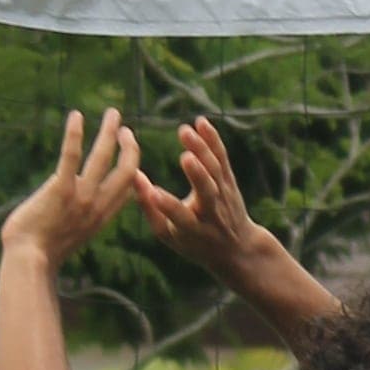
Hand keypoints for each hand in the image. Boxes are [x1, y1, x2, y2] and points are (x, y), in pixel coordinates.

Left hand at [3, 108, 141, 267]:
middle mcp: (97, 206)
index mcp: (101, 218)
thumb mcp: (70, 236)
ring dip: (110, 132)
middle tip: (124, 129)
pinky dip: (75, 134)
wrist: (28, 262)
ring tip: (113, 113)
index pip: (127, 189)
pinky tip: (76, 116)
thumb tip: (70, 206)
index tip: (129, 153)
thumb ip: (78, 218)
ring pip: (103, 157)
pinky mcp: (60, 189)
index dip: (133, 168)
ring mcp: (81, 197)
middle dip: (129, 146)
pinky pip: (71, 155)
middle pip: (127, 170)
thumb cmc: (40, 253)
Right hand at [135, 116, 273, 287]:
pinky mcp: (229, 181)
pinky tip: (201, 122)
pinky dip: (213, 140)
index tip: (153, 192)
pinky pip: (222, 158)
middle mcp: (213, 213)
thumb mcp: (168, 235)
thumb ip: (150, 208)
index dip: (167, 206)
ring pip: (215, 171)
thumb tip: (133, 176)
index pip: (181, 217)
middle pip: (207, 192)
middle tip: (185, 156)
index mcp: (193, 230)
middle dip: (198, 175)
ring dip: (202, 150)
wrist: (236, 246)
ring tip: (184, 130)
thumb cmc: (192, 240)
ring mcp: (224, 196)